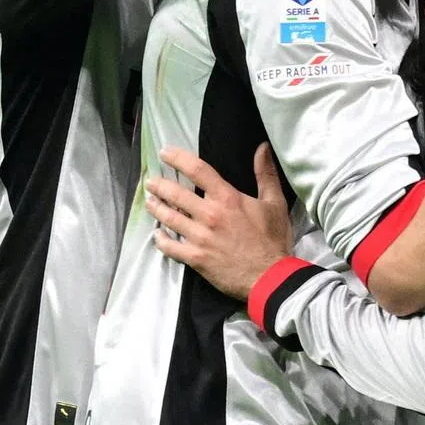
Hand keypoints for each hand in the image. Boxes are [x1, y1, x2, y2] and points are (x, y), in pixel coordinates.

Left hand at [145, 144, 292, 300]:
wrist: (270, 277)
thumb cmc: (273, 239)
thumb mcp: (274, 202)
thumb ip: (265, 173)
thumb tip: (262, 148)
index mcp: (227, 198)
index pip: (197, 170)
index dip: (178, 158)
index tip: (165, 153)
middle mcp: (209, 214)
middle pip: (176, 193)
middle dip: (159, 185)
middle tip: (150, 181)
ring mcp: (199, 237)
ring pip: (169, 218)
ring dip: (156, 207)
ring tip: (149, 201)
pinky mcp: (195, 258)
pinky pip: (170, 247)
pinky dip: (160, 239)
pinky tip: (157, 234)